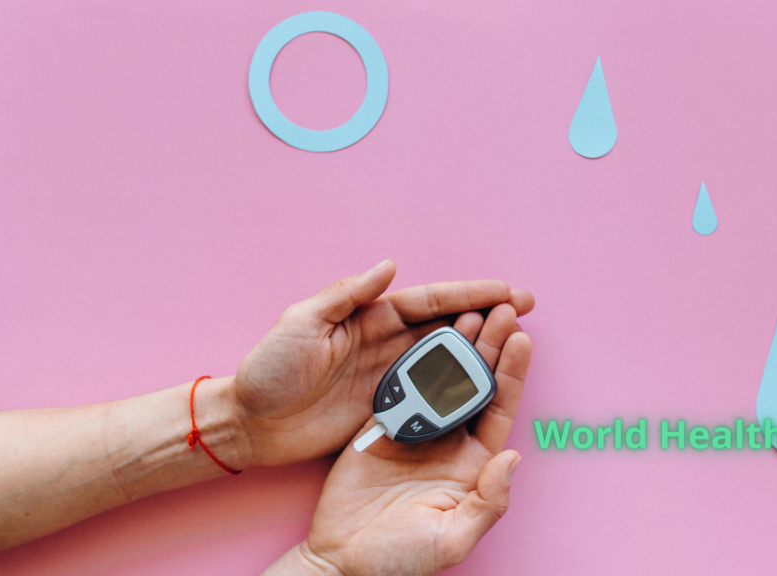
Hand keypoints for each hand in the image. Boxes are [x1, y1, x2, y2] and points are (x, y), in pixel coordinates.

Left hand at [230, 260, 533, 467]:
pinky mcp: (386, 408)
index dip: (468, 293)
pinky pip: (431, 394)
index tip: (505, 289)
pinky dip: (458, 387)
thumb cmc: (269, 370)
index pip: (429, 301)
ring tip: (517, 341)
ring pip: (446, 357)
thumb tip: (389, 266)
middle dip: (488, 314)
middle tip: (526, 308)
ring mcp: (389, 376)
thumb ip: (346, 294)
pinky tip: (483, 386)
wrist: (251, 424)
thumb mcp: (301, 323)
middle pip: (448, 324)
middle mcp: (385, 342)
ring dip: (480, 348)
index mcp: (369, 316)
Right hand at [265, 302, 531, 575]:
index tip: (522, 338)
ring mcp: (416, 431)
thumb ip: (488, 501)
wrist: (340, 560)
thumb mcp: (452, 537)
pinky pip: (403, 386)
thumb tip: (514, 459)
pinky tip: (425, 333)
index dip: (511, 373)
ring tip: (468, 311)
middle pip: (475, 383)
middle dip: (490, 346)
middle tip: (501, 309)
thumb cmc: (399, 559)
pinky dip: (415, 359)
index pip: (499, 408)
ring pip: (441, 378)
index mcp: (472, 464)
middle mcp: (448, 441)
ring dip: (455, 345)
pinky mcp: (382, 425)